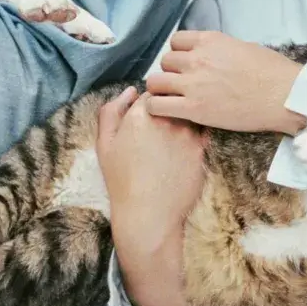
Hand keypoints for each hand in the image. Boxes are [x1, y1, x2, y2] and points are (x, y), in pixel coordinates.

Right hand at [96, 87, 205, 305]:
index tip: (148, 116)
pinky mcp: (202, 150)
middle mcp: (168, 120)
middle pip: (174, 100)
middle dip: (169, 108)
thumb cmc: (122, 180)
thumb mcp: (104, 144)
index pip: (153, 91)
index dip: (151, 102)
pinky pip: (201, 133)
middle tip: (160, 130)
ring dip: (183, 120)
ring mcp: (188, 134)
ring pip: (189, 114)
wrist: (148, 214)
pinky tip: (181, 154)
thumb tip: (130, 91)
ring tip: (171, 142)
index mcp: (142, 114)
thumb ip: (112, 110)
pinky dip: (194, 138)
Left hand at [145, 30, 306, 134]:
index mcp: (210, 41)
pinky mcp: (193, 108)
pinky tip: (164, 111)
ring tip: (170, 99)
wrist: (285, 96)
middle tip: (180, 85)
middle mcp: (197, 58)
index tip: (184, 64)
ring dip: (160, 89)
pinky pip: (157, 105)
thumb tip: (214, 56)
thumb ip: (221, 50)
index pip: (176, 41)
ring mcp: (192, 83)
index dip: (178, 54)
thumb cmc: (273, 72)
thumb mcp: (244, 47)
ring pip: (155, 82)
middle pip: (165, 61)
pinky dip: (155, 107)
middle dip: (170, 72)